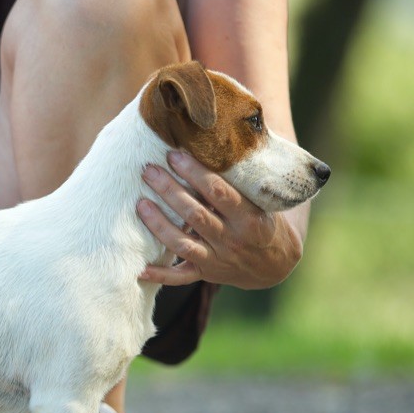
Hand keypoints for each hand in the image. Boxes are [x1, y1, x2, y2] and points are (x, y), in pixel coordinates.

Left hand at [137, 151, 303, 289]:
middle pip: (195, 215)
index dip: (194, 173)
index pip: (218, 192)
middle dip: (169, 191)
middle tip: (148, 170)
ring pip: (182, 243)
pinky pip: (180, 277)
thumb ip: (239, 177)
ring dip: (159, 225)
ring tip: (140, 204)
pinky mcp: (205, 273)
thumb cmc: (263, 220)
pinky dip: (160, 274)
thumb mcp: (261, 199)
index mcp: (250, 217)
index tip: (174, 154)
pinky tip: (139, 268)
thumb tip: (218, 135)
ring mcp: (218, 260)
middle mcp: (232, 240)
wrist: (275, 264)